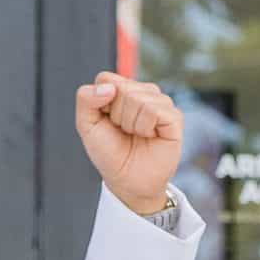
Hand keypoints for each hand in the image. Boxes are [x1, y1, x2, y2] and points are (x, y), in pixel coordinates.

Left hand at [74, 72, 183, 215]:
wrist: (127, 181)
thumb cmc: (109, 153)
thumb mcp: (86, 125)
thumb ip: (85, 99)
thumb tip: (108, 88)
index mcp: (121, 90)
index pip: (105, 79)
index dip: (100, 103)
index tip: (105, 121)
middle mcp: (143, 92)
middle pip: (121, 89)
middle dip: (116, 116)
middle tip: (122, 131)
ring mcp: (160, 103)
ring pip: (138, 98)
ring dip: (130, 124)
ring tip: (136, 135)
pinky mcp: (173, 116)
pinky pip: (154, 110)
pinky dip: (145, 128)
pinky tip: (149, 136)